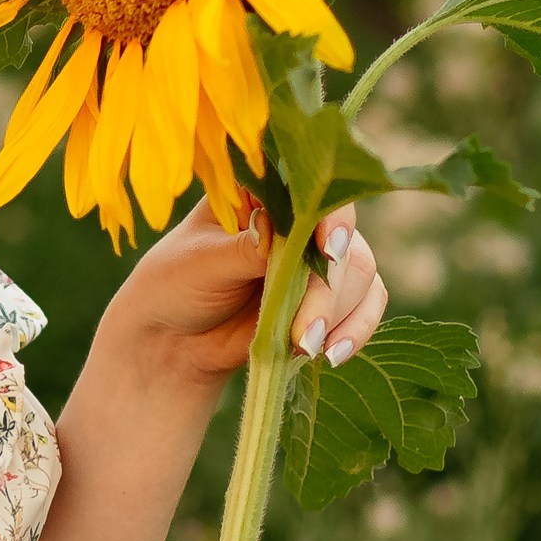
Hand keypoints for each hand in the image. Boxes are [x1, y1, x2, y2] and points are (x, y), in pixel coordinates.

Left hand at [103, 198, 387, 387]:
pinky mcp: (328, 297)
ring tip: (303, 346)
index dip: (329, 214)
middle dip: (328, 289)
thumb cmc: (175, 285)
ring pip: (360, 272)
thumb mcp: (199, 264)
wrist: (174, 341)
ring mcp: (315, 258)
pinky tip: (331, 354)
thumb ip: (241, 250)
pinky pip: (366, 305)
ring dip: (339, 313)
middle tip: (304, 330)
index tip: (327, 247)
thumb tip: (273, 231)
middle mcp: (296, 218)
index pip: (310, 187)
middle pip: (344, 238)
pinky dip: (356, 329)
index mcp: (261, 192)